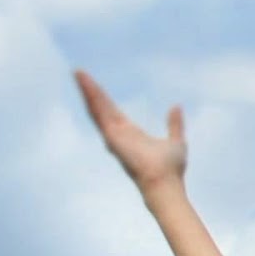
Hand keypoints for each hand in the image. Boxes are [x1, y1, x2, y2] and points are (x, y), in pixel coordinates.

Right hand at [74, 70, 186, 192]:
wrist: (165, 183)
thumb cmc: (170, 169)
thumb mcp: (176, 140)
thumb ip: (174, 124)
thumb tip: (176, 106)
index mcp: (131, 134)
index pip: (113, 112)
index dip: (103, 99)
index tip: (95, 86)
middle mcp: (119, 134)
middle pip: (101, 107)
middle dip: (91, 90)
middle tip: (79, 72)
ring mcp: (113, 136)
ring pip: (97, 108)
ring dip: (87, 90)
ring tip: (78, 72)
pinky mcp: (112, 136)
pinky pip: (99, 113)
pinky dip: (92, 98)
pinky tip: (85, 84)